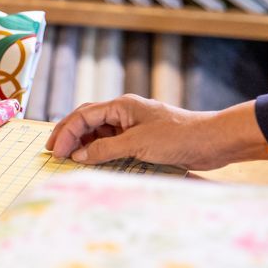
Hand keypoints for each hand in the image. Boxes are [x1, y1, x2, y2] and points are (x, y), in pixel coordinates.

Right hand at [48, 96, 267, 169]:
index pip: (83, 116)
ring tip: (70, 158)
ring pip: (99, 131)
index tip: (56, 152)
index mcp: (121, 106)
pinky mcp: (143, 139)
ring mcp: (133, 125)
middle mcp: (125, 113)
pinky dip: (99, 151)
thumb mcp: (137, 144)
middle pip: (87, 120)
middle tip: (54, 152)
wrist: (214, 141)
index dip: (66, 134)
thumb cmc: (179, 137)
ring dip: (83, 143)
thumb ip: (104, 149)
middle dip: (69, 135)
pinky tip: (93, 161)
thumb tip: (78, 156)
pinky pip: (113, 142)